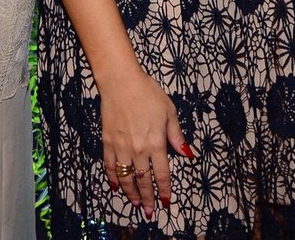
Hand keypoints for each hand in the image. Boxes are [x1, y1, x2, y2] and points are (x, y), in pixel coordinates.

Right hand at [99, 69, 192, 215]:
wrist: (121, 82)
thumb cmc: (148, 93)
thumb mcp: (169, 112)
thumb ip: (176, 136)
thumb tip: (187, 153)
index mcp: (156, 142)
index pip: (162, 174)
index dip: (165, 190)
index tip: (167, 202)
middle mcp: (138, 149)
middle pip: (144, 180)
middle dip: (148, 198)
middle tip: (151, 212)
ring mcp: (121, 146)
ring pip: (126, 177)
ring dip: (131, 193)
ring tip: (136, 203)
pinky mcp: (108, 141)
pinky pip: (109, 165)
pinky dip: (113, 178)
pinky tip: (116, 186)